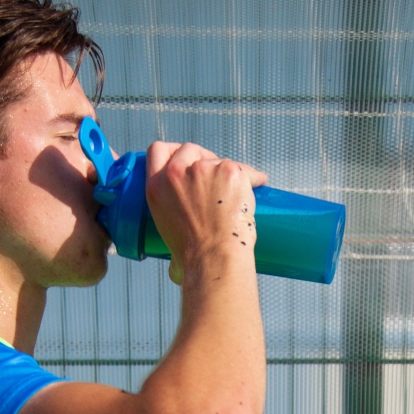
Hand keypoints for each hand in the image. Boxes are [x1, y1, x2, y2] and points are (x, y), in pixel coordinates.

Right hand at [143, 141, 268, 284]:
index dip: (173, 152)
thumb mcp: (166, 237)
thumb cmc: (194, 258)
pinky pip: (244, 169)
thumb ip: (171, 232)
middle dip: (203, 158)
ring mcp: (204, 169)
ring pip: (218, 159)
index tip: (186, 159)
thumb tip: (177, 264)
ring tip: (238, 194)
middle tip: (216, 178)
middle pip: (190, 149)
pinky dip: (253, 178)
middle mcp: (176, 173)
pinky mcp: (230, 171)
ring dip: (228, 172)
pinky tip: (257, 186)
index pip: (158, 151)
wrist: (215, 258)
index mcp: (156, 187)